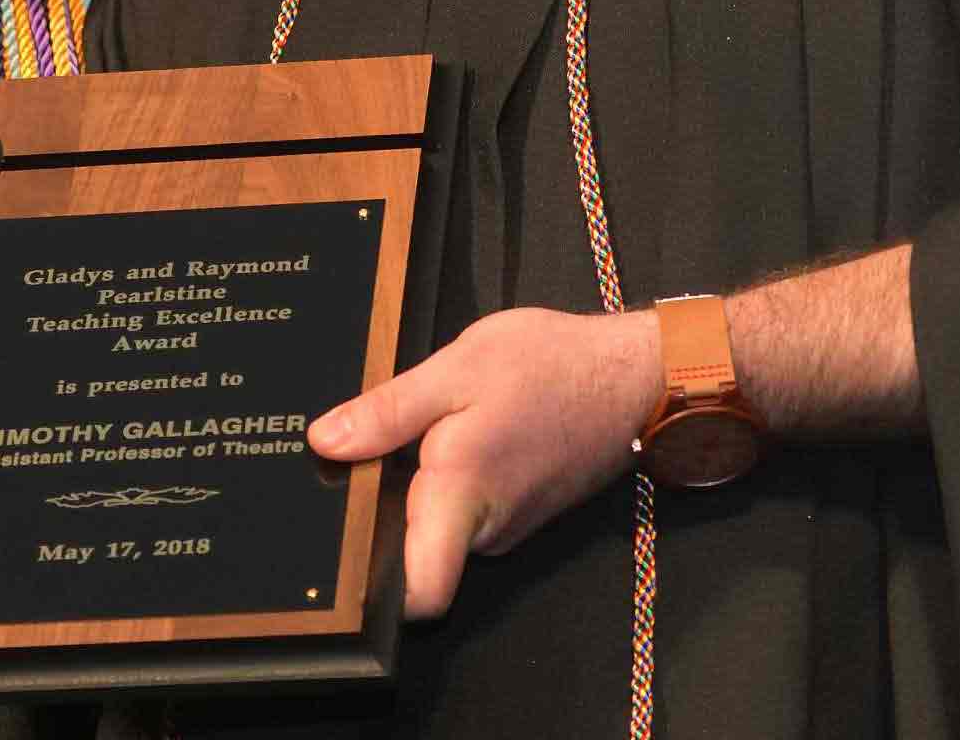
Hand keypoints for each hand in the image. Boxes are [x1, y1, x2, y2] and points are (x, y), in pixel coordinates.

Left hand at [307, 305, 660, 617]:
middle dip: (386, 510)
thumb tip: (326, 441)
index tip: (346, 559)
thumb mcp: (456, 368)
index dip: (378, 593)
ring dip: (422, 487)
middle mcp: (486, 531)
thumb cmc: (551, 366)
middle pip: (415, 551)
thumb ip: (388, 411)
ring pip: (442, 525)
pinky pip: (469, 510)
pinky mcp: (522, 512)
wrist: (633, 375)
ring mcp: (508, 526)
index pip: (420, 593)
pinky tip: (458, 432)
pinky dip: (455, 479)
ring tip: (422, 431)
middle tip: (370, 453)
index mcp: (461, 499)